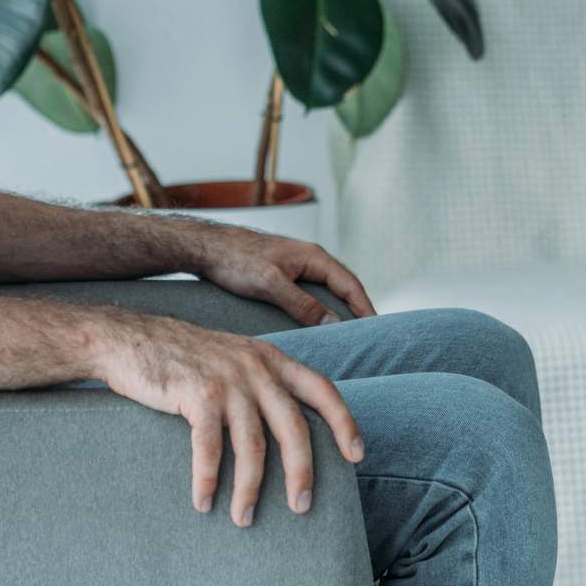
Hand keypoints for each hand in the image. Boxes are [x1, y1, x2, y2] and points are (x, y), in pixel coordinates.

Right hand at [95, 313, 365, 526]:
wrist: (130, 338)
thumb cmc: (183, 358)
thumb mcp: (234, 357)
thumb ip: (262, 382)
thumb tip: (289, 427)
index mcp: (271, 359)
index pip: (322, 389)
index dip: (345, 422)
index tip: (357, 455)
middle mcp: (256, 366)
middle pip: (294, 427)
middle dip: (302, 472)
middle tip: (302, 508)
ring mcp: (227, 379)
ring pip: (253, 446)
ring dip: (250, 489)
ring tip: (244, 518)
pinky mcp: (196, 394)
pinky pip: (211, 448)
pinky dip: (208, 480)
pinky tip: (203, 502)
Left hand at [187, 226, 378, 327]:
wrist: (206, 247)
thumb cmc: (236, 259)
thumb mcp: (271, 284)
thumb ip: (302, 304)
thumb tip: (333, 322)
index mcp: (313, 257)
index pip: (350, 284)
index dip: (366, 307)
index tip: (378, 329)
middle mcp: (309, 259)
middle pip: (343, 288)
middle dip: (358, 310)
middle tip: (370, 338)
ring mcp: (297, 267)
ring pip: (327, 292)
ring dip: (339, 311)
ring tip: (348, 336)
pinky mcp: (284, 275)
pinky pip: (312, 294)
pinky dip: (321, 310)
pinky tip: (317, 326)